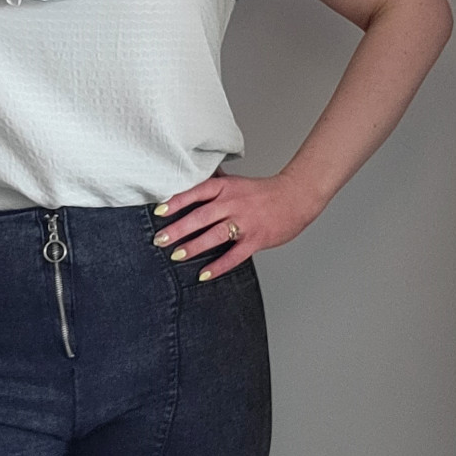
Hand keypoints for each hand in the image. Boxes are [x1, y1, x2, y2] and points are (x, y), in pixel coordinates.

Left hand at [151, 167, 321, 279]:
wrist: (296, 196)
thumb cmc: (264, 192)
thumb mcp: (237, 182)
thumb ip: (215, 185)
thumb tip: (190, 180)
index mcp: (226, 187)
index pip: (197, 192)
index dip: (176, 202)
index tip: (158, 211)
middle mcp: (233, 203)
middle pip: (201, 216)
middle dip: (178, 229)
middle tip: (159, 240)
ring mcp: (245, 222)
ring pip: (215, 235)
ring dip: (194, 247)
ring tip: (176, 255)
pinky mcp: (256, 239)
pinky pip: (234, 255)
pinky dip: (218, 266)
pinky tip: (203, 274)